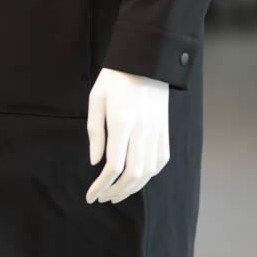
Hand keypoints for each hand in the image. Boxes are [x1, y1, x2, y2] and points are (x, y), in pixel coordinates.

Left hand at [85, 67, 169, 204]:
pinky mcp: (165, 128)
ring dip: (133, 188)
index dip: (101, 185)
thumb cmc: (115, 77)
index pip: (113, 166)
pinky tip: (139, 177)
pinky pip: (161, 159)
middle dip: (116, 192)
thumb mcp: (97, 98)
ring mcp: (157, 130)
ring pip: (149, 171)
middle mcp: (142, 129)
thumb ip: (95, 132)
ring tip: (118, 193)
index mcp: (121, 121)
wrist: (145, 59)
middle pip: (133, 174)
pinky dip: (150, 174)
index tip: (91, 195)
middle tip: (103, 198)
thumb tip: (96, 163)